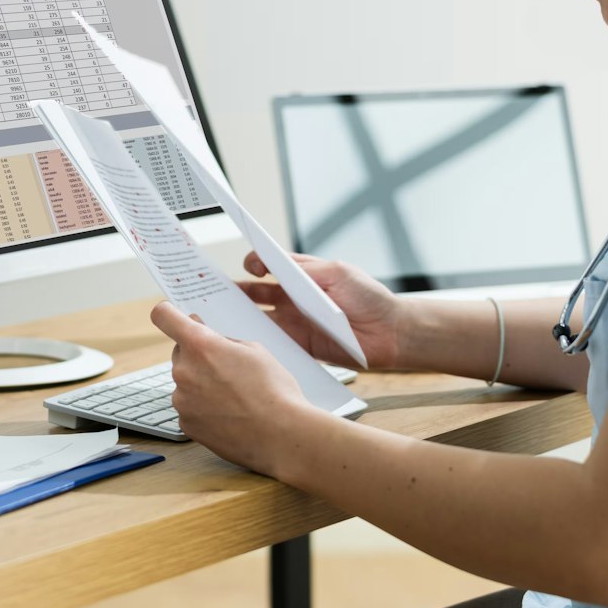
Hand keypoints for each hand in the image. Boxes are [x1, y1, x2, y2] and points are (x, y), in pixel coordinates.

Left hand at [150, 301, 317, 474]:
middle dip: (198, 355)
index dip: (168, 313)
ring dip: (201, 383)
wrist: (282, 436)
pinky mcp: (186, 423)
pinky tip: (228, 414)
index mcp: (200, 345)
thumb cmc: (274, 391)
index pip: (163, 316)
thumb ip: (223, 340)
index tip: (174, 316)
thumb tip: (207, 336)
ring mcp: (182, 400)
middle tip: (226, 366)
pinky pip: (189, 407)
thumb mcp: (254, 349)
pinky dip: (203, 407)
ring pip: (186, 382)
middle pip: (180, 352)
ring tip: (233, 396)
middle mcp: (184, 371)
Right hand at [237, 251, 404, 369]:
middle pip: (257, 292)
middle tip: (216, 290)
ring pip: (260, 317)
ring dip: (242, 316)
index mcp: (303, 276)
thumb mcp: (338, 273)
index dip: (255, 262)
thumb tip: (277, 267)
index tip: (248, 266)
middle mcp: (295, 298)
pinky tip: (245, 340)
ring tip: (223, 316)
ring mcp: (295, 322)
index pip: (271, 264)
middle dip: (237, 289)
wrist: (391, 333)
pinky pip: (274, 343)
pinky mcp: (300, 345)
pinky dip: (258, 341)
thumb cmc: (369, 297)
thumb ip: (307, 270)